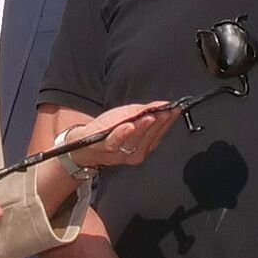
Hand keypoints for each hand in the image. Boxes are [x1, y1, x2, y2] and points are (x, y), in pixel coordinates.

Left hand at [58, 101, 176, 170]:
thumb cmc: (107, 129)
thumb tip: (164, 104)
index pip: (158, 134)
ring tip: (151, 116)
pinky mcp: (104, 147)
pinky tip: (129, 125)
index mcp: (142, 146)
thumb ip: (145, 111)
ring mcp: (119, 152)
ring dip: (143, 128)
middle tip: (167, 112)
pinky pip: (114, 142)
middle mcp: (133, 152)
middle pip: (148, 138)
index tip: (175, 110)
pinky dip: (122, 134)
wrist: (82, 142)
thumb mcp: (128, 116)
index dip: (167, 123)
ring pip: (134, 141)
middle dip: (159, 124)